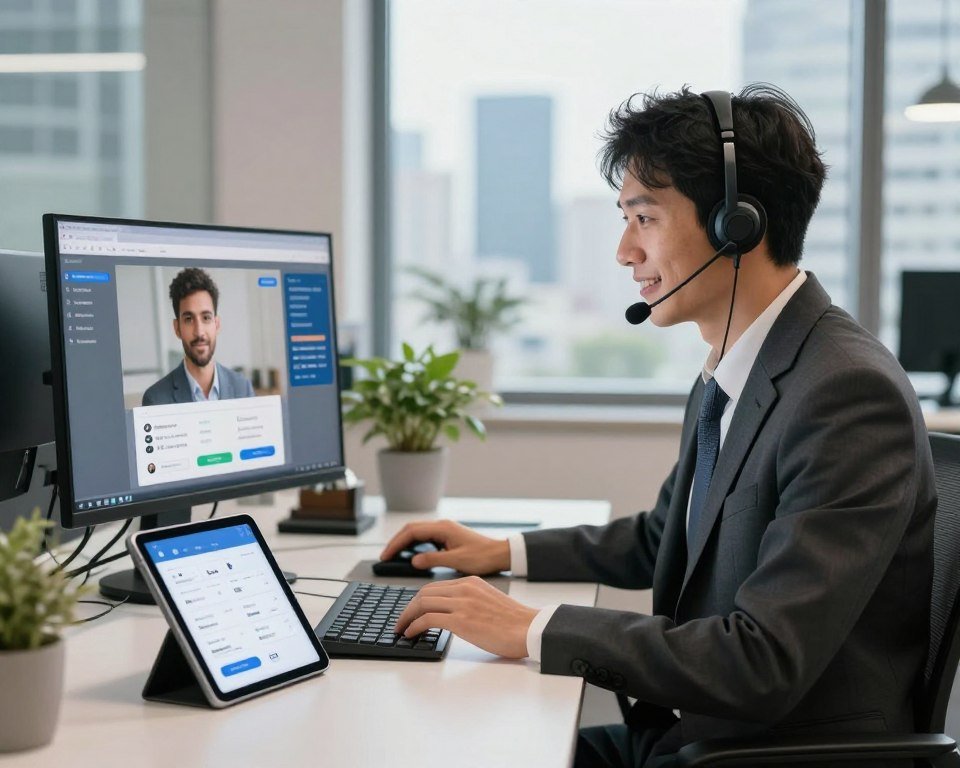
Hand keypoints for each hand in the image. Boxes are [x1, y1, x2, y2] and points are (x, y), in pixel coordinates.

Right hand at [379, 520, 510, 574]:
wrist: (499, 554)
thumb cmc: (482, 557)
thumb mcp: (457, 561)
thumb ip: (434, 560)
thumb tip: (413, 561)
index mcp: (443, 528)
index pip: (411, 532)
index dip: (396, 544)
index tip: (385, 556)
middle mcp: (442, 526)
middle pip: (411, 530)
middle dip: (396, 542)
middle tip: (385, 557)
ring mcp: (444, 530)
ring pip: (417, 533)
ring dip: (404, 543)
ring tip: (393, 557)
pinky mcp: (447, 537)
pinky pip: (425, 538)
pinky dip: (414, 545)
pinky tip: (411, 556)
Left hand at [394, 576, 537, 658]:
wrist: (529, 629)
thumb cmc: (513, 622)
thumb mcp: (488, 601)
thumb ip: (469, 601)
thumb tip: (451, 615)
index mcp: (471, 582)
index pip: (435, 587)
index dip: (418, 600)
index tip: (411, 612)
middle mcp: (464, 588)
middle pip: (424, 593)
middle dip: (408, 608)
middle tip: (401, 621)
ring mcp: (462, 603)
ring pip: (422, 603)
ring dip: (407, 617)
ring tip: (402, 629)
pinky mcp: (461, 620)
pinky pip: (428, 619)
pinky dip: (414, 626)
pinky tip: (411, 634)